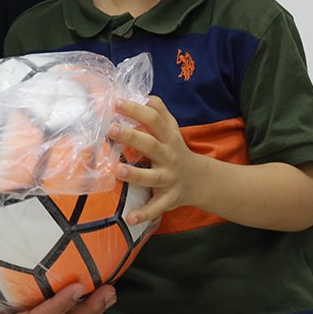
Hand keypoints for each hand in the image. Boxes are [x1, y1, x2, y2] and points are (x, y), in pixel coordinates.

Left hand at [109, 94, 202, 225]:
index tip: (117, 102)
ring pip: (152, 177)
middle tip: (111, 129)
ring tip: (118, 170)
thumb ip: (160, 112)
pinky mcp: (168, 198)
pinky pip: (156, 207)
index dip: (136, 110)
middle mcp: (169, 156)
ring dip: (135, 175)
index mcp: (169, 137)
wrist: (201, 181)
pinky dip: (144, 214)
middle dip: (131, 137)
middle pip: (150, 144)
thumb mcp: (173, 130)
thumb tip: (145, 95)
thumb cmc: (177, 150)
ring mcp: (169, 178)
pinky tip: (129, 218)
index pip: (153, 119)